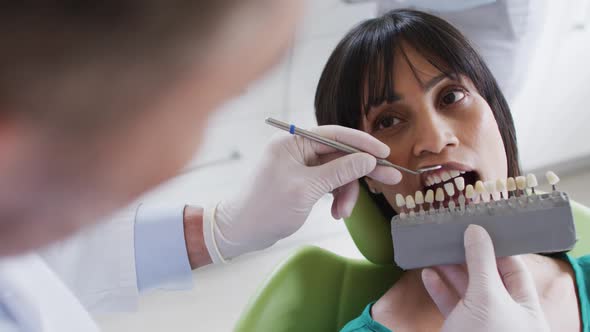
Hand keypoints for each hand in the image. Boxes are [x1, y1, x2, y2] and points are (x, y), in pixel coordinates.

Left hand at [211, 125, 400, 258]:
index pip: (335, 135)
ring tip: (343, 213)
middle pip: (340, 154)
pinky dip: (336, 197)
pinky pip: (329, 183)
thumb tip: (368, 159)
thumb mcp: (307, 189)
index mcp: (293, 142)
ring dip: (346, 192)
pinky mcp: (303, 181)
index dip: (362, 143)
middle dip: (361, 170)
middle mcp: (297, 149)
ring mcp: (300, 166)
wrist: (240, 232)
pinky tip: (337, 212)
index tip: (385, 153)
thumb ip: (339, 172)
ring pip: (337, 172)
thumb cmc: (266, 208)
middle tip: (390, 179)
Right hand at [421, 225, 549, 331]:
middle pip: (488, 277)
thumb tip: (476, 230)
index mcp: (525, 308)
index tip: (478, 229)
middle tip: (452, 236)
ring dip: (449, 270)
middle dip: (468, 257)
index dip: (497, 248)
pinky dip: (439, 288)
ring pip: (466, 290)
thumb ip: (481, 261)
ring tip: (435, 250)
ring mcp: (481, 323)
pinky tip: (428, 274)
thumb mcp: (486, 296)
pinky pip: (451, 304)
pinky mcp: (460, 329)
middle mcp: (505, 314)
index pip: (514, 269)